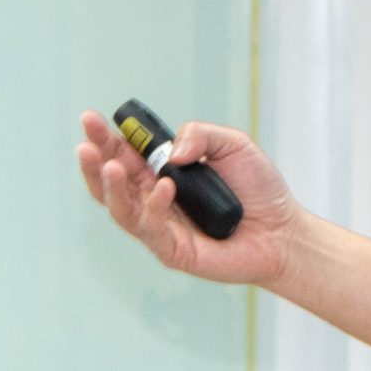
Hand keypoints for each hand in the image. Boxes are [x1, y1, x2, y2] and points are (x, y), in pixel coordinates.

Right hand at [76, 110, 301, 286]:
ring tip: (110, 166)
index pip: (124, 153)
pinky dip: (154, 207)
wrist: (284, 231)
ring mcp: (160, 226)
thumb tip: (172, 150)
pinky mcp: (173, 251)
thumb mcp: (234, 145)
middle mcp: (154, 198)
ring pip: (121, 209)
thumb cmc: (258, 189)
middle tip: (86, 142)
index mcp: (162, 172)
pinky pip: (153, 229)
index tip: (89, 119)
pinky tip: (164, 188)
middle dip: (96, 160)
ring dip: (111, 187)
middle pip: (112, 181)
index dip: (105, 138)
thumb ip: (201, 135)